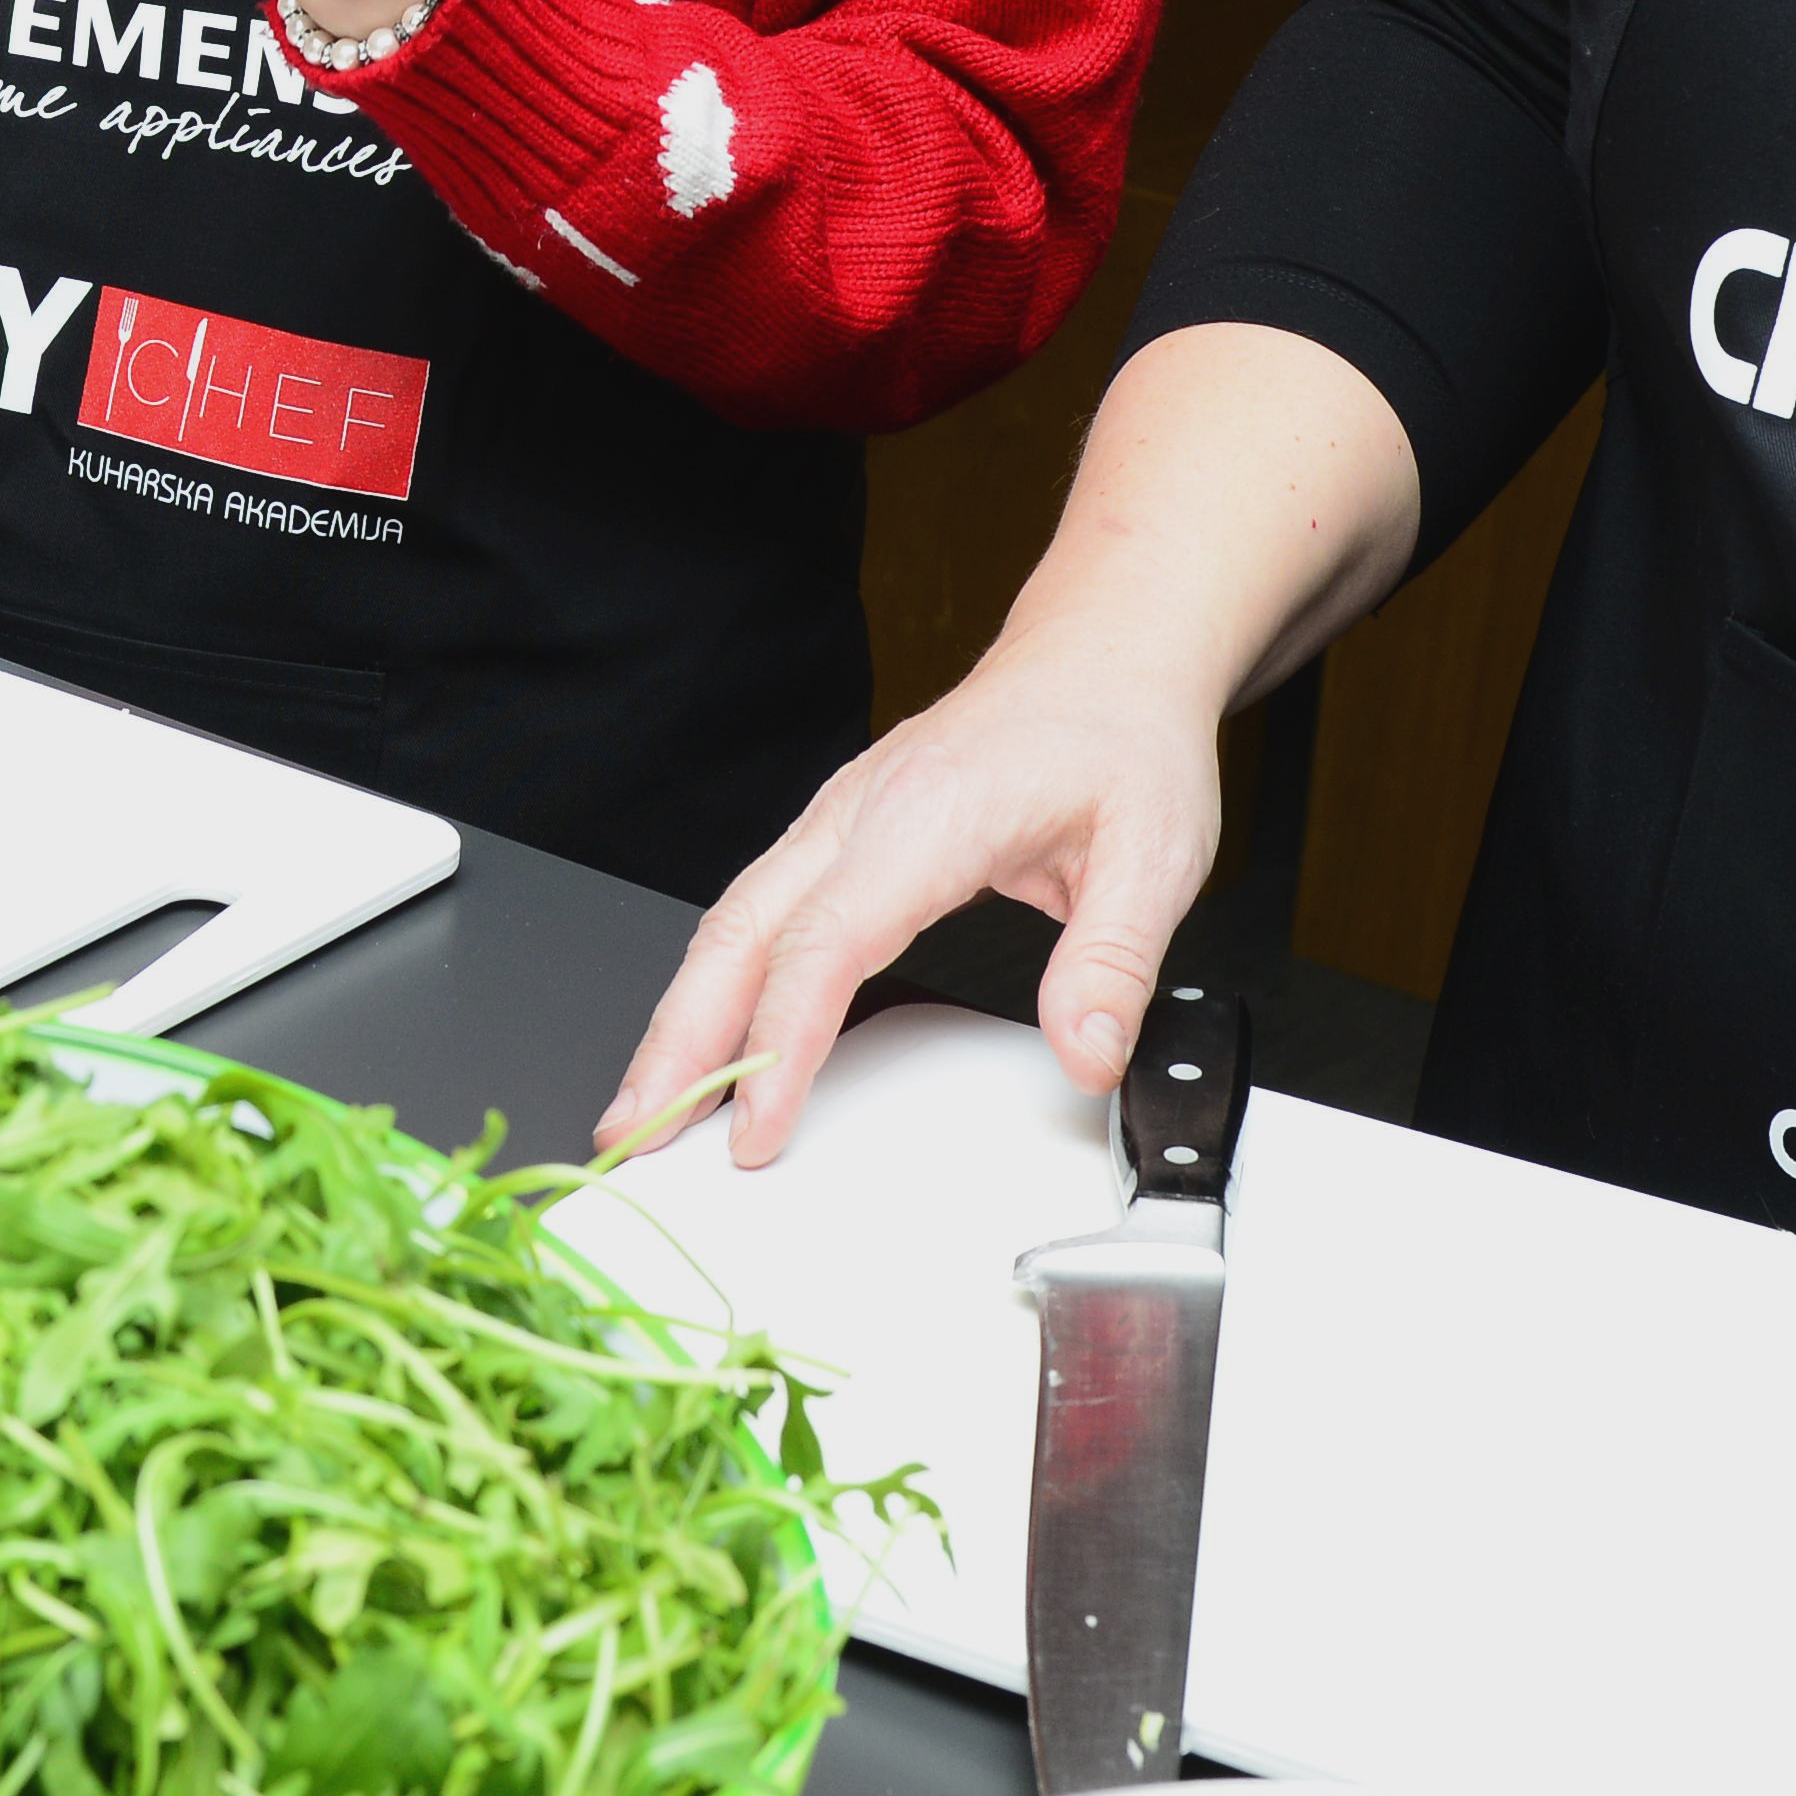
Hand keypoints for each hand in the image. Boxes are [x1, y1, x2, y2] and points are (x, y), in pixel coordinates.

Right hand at [603, 631, 1227, 1164]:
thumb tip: (1084, 1057)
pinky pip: (757, 911)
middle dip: (679, 1040)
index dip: (780, 1043)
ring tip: (644, 1107)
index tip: (757, 1128)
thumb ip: (1112, 965)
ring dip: (680, 1017)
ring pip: (730, 922)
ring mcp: (840, 818)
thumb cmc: (1118, 741)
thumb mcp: (1156, 853)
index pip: (826, 941)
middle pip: (739, 932)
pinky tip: (704, 1035)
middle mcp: (862, 811)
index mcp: (930, 813)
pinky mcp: (838, 834)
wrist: (1100, 660)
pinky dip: (714, 982)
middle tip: (638, 1135)